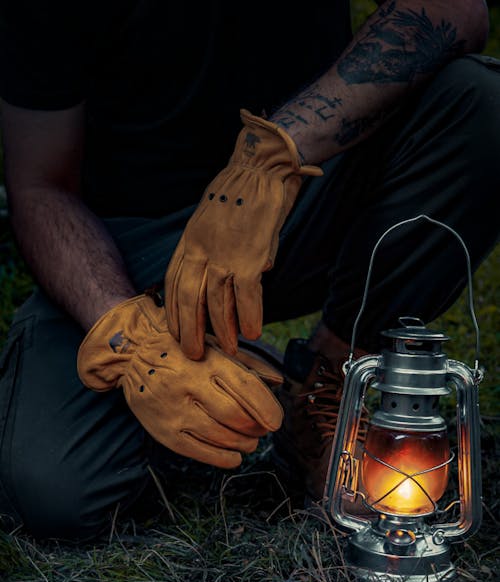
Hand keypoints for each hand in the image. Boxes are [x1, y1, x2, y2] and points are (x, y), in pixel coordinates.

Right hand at [77, 293, 283, 468]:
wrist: (132, 357)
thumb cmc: (183, 353)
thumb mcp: (214, 348)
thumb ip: (248, 364)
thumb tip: (279, 382)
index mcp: (205, 360)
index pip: (245, 387)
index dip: (266, 408)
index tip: (276, 421)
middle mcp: (188, 384)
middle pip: (234, 415)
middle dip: (256, 428)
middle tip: (262, 430)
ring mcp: (174, 410)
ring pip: (219, 436)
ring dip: (243, 444)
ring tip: (250, 442)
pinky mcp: (163, 431)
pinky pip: (199, 452)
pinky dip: (223, 458)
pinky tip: (234, 456)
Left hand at [165, 109, 321, 358]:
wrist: (261, 168)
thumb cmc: (241, 193)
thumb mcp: (211, 220)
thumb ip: (212, 250)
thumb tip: (228, 279)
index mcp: (190, 241)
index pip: (174, 283)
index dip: (174, 312)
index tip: (175, 332)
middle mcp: (201, 250)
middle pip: (188, 299)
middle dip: (189, 330)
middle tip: (192, 354)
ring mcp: (224, 255)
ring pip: (216, 303)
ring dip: (222, 330)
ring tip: (227, 349)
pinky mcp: (249, 257)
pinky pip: (246, 296)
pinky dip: (249, 317)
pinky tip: (251, 332)